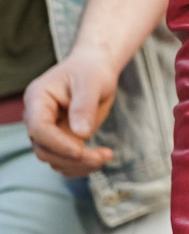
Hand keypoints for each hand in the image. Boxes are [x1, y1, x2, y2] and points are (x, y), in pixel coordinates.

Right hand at [23, 47, 119, 176]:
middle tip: (103, 157)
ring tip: (106, 157)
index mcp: (38, 98)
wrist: (95, 68)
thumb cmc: (92, 70)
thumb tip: (81, 134)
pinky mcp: (60, 139)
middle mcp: (37, 117)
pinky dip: (80, 165)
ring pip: (53, 159)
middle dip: (73, 158)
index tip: (81, 151)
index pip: (39, 128)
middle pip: (44, 149)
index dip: (58, 143)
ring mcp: (47, 131)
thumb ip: (84, 106)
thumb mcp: (92, 82)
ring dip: (78, 165)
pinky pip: (64, 160)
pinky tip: (100, 158)